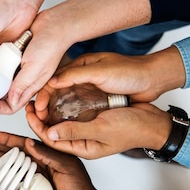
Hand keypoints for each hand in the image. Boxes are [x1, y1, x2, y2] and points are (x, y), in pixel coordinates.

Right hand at [0, 131, 110, 189]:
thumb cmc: (82, 189)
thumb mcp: (67, 167)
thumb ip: (48, 154)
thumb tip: (28, 142)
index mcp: (46, 155)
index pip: (22, 144)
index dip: (5, 139)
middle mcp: (36, 165)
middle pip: (11, 154)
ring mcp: (32, 179)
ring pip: (8, 167)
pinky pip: (11, 183)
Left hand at [25, 101, 172, 158]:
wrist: (155, 121)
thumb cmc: (133, 128)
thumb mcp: (102, 129)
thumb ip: (76, 130)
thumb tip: (50, 132)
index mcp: (84, 148)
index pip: (53, 140)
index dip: (38, 127)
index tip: (28, 113)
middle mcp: (83, 140)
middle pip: (54, 130)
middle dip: (40, 119)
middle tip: (30, 104)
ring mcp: (88, 128)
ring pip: (62, 120)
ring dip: (50, 111)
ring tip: (39, 98)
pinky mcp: (94, 117)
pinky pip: (73, 113)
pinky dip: (63, 105)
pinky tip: (57, 94)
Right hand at [37, 50, 184, 111]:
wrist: (154, 79)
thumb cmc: (131, 73)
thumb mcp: (102, 73)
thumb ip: (76, 76)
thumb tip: (52, 82)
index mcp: (81, 66)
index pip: (53, 81)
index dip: (42, 95)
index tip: (36, 108)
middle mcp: (82, 77)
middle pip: (56, 93)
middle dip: (44, 106)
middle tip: (36, 118)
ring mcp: (90, 89)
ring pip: (65, 101)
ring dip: (54, 112)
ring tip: (44, 123)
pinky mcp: (97, 98)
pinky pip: (78, 108)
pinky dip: (68, 115)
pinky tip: (63, 123)